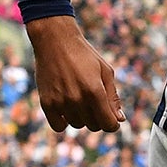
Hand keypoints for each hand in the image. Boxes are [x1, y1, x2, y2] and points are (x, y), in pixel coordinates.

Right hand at [27, 15, 123, 132]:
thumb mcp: (105, 71)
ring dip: (81, 117)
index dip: (113, 124)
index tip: (112, 119)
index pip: (108, 124)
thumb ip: (113, 97)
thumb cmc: (84, 55)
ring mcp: (60, 102)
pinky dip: (64, 122)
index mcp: (95, 91)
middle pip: (93, 126)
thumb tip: (120, 120)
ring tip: (79, 98)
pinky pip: (58, 126)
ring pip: (77, 124)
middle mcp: (77, 99)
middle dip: (98, 118)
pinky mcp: (46, 103)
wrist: (55, 40)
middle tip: (94, 102)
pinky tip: (67, 108)